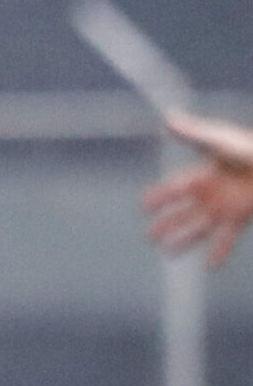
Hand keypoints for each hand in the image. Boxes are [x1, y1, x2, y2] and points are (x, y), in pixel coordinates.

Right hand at [147, 114, 252, 267]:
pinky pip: (228, 238)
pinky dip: (219, 252)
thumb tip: (168, 120)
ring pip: (200, 228)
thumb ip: (193, 133)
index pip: (175, 188)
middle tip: (148, 236)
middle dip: (166, 224)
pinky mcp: (241, 216)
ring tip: (167, 253)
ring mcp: (226, 207)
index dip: (159, 197)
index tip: (144, 205)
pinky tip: (209, 266)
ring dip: (184, 240)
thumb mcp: (220, 140)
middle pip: (183, 212)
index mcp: (202, 174)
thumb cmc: (249, 148)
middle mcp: (211, 193)